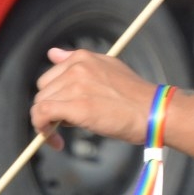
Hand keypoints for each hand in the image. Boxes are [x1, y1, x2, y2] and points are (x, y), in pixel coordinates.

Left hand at [31, 47, 154, 146]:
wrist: (153, 112)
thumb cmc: (134, 96)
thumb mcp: (107, 68)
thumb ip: (77, 61)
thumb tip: (52, 53)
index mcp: (83, 58)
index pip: (50, 77)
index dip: (53, 96)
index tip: (60, 112)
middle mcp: (76, 68)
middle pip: (43, 92)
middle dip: (50, 109)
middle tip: (66, 125)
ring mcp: (76, 86)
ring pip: (40, 105)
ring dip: (46, 123)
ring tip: (62, 135)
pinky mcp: (76, 107)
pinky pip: (42, 116)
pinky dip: (43, 131)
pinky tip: (56, 141)